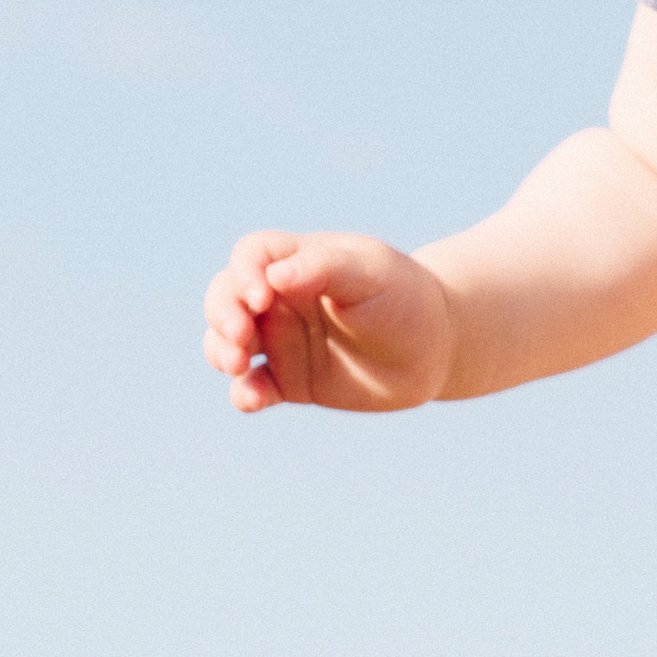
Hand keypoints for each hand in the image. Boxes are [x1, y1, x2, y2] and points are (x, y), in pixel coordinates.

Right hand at [202, 228, 456, 413]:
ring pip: (227, 342)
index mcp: (297, 262)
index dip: (244, 274)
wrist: (436, 348)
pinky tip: (250, 399)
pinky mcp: (289, 381)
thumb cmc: (404, 298)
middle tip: (241, 337)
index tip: (261, 296)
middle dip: (222, 314)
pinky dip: (244, 393)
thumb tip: (275, 277)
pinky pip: (254, 387)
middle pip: (226, 297)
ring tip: (237, 365)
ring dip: (220, 352)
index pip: (251, 257)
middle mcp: (280, 300)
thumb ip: (326, 268)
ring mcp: (281, 341)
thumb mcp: (372, 274)